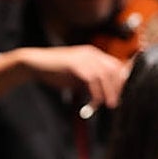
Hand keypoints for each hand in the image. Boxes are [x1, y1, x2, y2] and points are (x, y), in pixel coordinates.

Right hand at [0, 45, 128, 109]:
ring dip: (109, 92)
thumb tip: (102, 97)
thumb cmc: (55, 72)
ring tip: (109, 105)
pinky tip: (94, 102)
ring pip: (104, 75)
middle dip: (118, 87)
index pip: (115, 66)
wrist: (35, 64)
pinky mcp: (75, 64)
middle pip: (114, 69)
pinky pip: (91, 79)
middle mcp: (91, 53)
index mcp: (93, 54)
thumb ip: (89, 84)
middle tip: (117, 102)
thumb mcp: (76, 78)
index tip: (121, 95)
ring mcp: (83, 57)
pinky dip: (95, 92)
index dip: (121, 81)